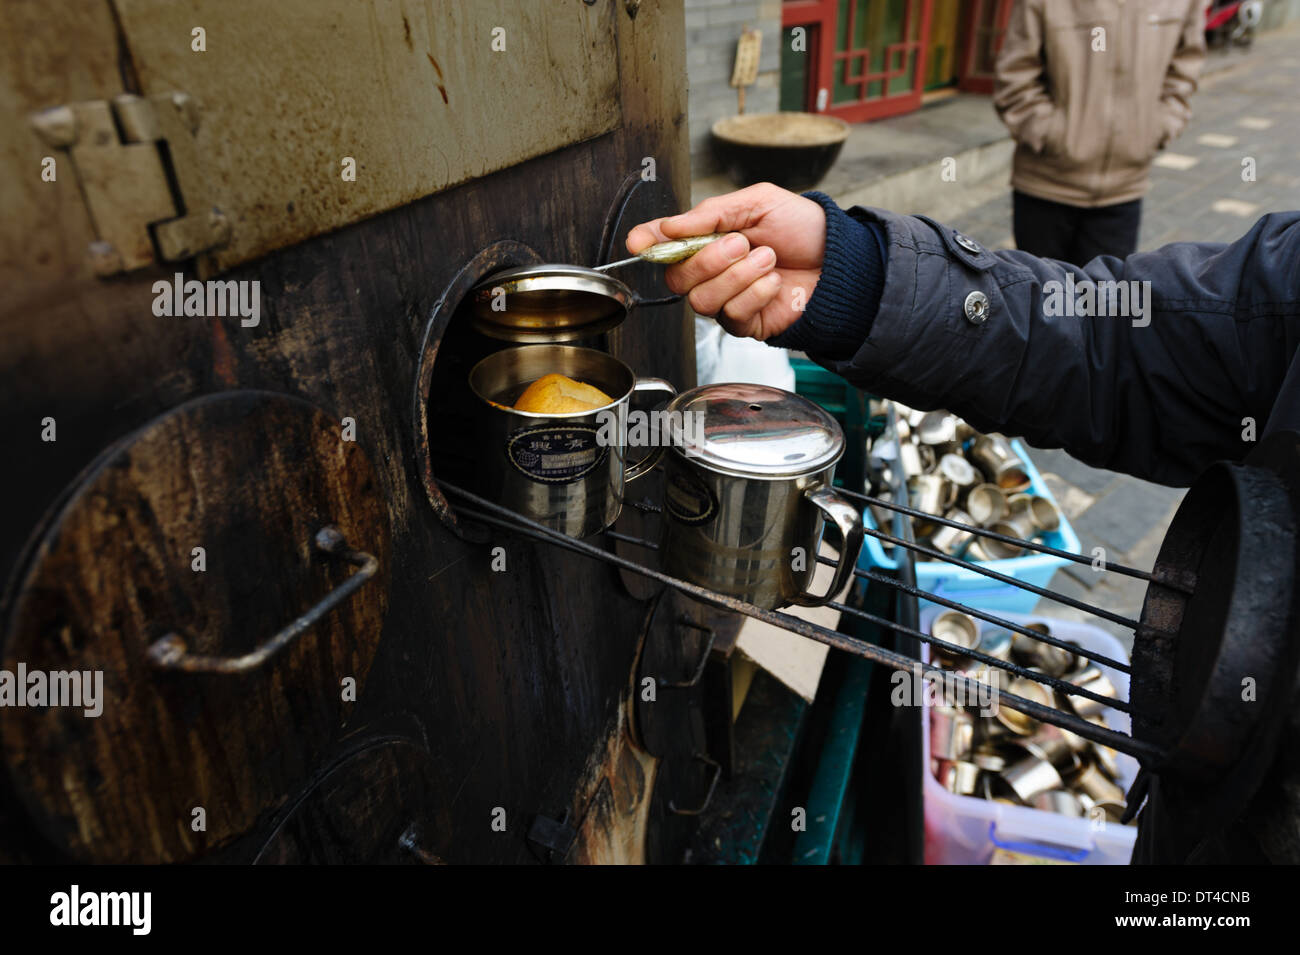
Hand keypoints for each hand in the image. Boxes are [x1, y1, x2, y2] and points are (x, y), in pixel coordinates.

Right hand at [626, 183, 825, 340]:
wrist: (838, 258)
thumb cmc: (800, 227)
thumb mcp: (756, 202)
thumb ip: (710, 213)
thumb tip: (668, 226)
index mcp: (708, 239)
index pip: (665, 245)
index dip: (648, 243)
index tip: (639, 242)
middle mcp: (711, 273)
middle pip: (678, 279)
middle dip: (709, 259)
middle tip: (742, 243)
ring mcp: (727, 301)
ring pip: (702, 301)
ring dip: (737, 277)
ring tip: (767, 259)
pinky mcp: (746, 325)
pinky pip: (732, 316)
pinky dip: (755, 294)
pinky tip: (774, 281)